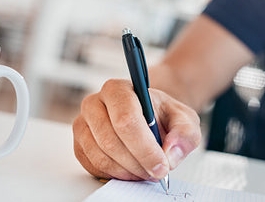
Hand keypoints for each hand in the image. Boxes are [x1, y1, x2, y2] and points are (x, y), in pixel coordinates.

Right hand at [73, 79, 200, 181]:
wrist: (150, 117)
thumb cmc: (163, 115)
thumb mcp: (184, 120)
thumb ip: (184, 134)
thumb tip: (170, 153)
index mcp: (119, 89)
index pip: (126, 119)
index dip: (144, 147)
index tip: (162, 164)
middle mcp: (95, 103)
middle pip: (111, 141)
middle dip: (138, 162)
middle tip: (157, 171)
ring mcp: (83, 125)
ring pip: (101, 157)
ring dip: (128, 171)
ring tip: (147, 170)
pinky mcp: (79, 145)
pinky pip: (93, 167)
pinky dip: (116, 175)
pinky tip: (132, 169)